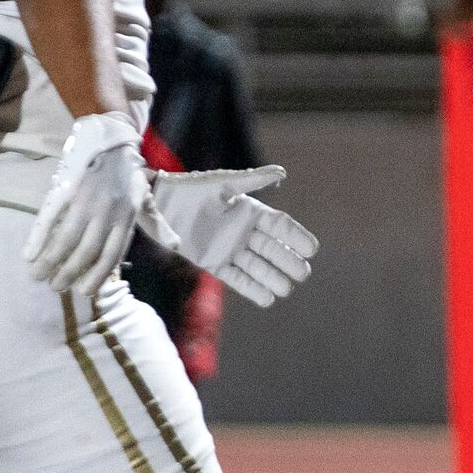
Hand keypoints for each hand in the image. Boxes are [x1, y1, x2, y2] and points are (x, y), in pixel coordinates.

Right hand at [23, 112, 148, 298]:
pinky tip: (29, 254)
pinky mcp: (66, 189)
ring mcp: (85, 201)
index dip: (97, 276)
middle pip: (86, 252)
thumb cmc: (127, 173)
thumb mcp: (143, 197)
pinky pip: (49, 219)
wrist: (111, 138)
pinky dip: (37, 238)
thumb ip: (155, 222)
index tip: (84, 291)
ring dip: (50, 262)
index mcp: (125, 218)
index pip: (111, 255)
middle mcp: (106, 213)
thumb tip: (174, 244)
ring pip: (65, 240)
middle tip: (55, 287)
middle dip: (68, 273)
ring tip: (38, 275)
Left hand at [145, 166, 319, 307]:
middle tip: (303, 273)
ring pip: (257, 267)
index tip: (312, 249)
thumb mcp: (224, 183)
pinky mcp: (213, 263)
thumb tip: (282, 172)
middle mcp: (243, 232)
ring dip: (272, 278)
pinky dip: (251, 289)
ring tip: (286, 289)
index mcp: (250, 212)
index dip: (296, 237)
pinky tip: (267, 299)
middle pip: (273, 250)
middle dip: (288, 262)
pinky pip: (236, 279)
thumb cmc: (192, 188)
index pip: (280, 227)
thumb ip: (253, 180)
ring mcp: (229, 249)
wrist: (160, 204)